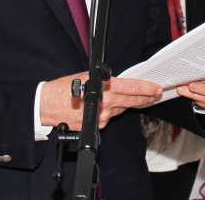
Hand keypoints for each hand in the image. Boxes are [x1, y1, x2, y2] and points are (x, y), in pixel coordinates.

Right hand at [40, 74, 161, 129]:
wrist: (48, 106)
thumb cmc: (65, 88)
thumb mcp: (87, 76)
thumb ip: (106, 81)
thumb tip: (120, 83)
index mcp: (105, 88)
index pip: (132, 88)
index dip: (147, 88)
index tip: (156, 88)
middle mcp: (106, 104)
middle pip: (132, 101)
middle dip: (146, 98)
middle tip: (155, 95)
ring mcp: (102, 117)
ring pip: (121, 109)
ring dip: (130, 104)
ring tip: (140, 99)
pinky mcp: (97, 126)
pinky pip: (110, 117)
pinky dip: (113, 111)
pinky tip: (112, 106)